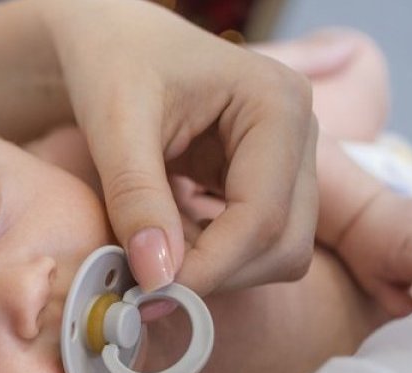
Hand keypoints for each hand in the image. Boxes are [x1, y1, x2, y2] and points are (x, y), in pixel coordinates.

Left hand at [40, 0, 318, 295]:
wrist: (111, 39)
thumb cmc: (112, 62)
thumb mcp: (114, 125)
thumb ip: (135, 198)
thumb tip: (158, 277)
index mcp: (276, 104)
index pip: (263, 215)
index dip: (211, 266)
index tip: (153, 292)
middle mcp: (300, 131)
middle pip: (285, 241)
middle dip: (218, 273)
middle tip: (148, 287)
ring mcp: (291, 158)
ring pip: (280, 250)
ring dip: (218, 269)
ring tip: (153, 253)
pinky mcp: (270, 180)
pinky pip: (258, 242)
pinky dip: (214, 256)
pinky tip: (168, 240)